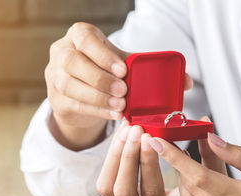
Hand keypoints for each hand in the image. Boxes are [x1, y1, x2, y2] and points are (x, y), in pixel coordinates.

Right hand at [45, 22, 193, 150]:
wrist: (82, 93)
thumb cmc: (105, 72)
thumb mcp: (122, 64)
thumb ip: (148, 68)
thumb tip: (187, 81)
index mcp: (79, 36)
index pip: (85, 39)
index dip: (102, 55)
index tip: (123, 70)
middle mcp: (62, 53)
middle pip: (73, 63)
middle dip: (100, 79)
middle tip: (124, 92)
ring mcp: (54, 77)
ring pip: (70, 85)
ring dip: (98, 98)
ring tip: (120, 106)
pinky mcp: (57, 100)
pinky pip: (74, 105)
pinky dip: (96, 111)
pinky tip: (113, 114)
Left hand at [96, 121, 227, 195]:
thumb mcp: (204, 187)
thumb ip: (208, 158)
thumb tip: (204, 124)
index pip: (152, 194)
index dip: (149, 164)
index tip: (152, 138)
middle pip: (124, 192)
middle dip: (129, 156)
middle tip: (137, 130)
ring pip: (107, 187)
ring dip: (116, 154)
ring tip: (128, 130)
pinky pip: (105, 183)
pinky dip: (111, 157)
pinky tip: (122, 138)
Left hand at [148, 133, 240, 195]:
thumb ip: (238, 156)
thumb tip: (211, 139)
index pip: (198, 176)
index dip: (175, 158)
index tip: (158, 142)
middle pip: (190, 189)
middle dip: (180, 168)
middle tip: (180, 153)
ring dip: (185, 186)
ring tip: (193, 172)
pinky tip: (201, 194)